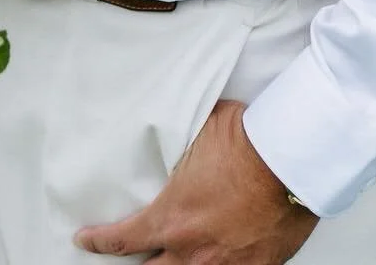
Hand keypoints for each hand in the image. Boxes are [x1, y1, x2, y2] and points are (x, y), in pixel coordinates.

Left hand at [74, 100, 317, 262]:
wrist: (290, 161)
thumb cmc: (246, 143)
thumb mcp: (195, 134)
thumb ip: (175, 144)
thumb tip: (166, 126)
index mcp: (172, 218)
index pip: (123, 239)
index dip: (99, 242)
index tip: (86, 240)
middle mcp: (194, 250)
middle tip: (121, 260)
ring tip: (163, 261)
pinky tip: (216, 261)